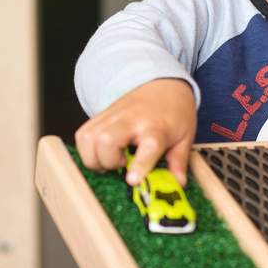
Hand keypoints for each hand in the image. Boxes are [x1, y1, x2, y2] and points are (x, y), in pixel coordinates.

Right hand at [75, 78, 196, 186]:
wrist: (163, 84)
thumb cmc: (174, 111)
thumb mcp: (185, 136)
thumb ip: (179, 162)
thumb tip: (178, 183)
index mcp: (156, 127)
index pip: (147, 145)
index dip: (138, 164)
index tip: (132, 180)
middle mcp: (131, 120)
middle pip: (106, 141)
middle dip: (107, 162)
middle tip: (120, 165)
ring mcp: (112, 116)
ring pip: (87, 138)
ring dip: (93, 157)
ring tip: (110, 160)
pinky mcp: (100, 115)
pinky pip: (82, 134)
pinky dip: (86, 149)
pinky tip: (102, 153)